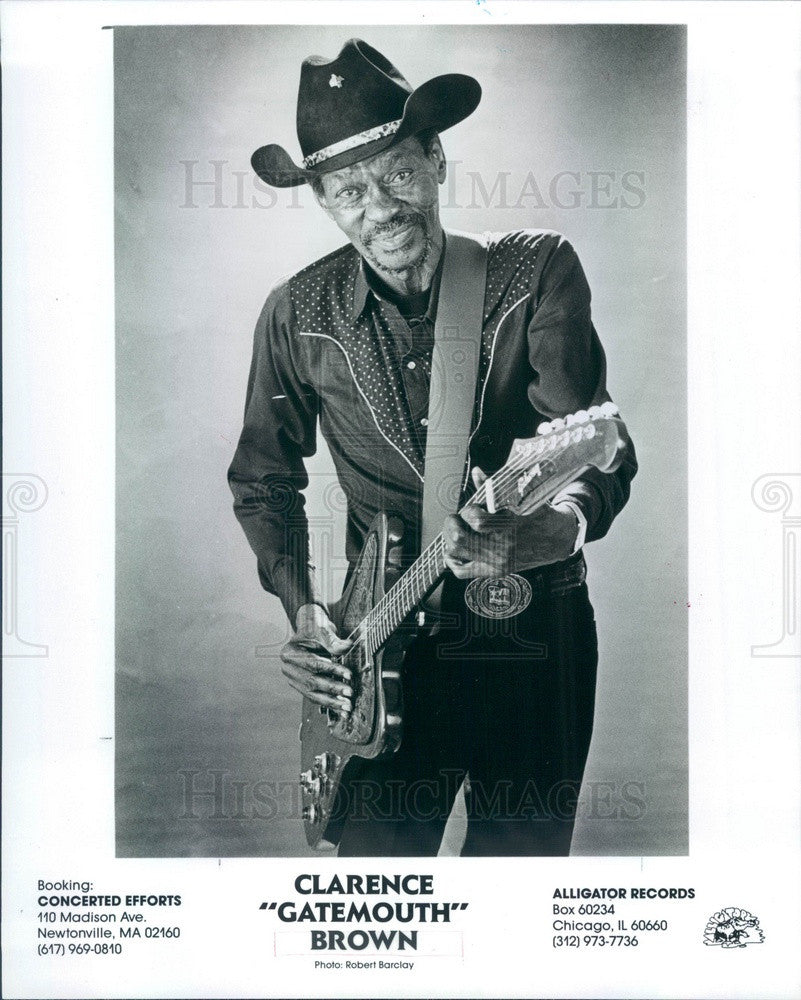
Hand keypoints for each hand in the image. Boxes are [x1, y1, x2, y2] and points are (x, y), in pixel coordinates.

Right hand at [279, 603, 353, 713]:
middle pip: (311, 682)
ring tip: (347, 707)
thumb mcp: (322, 629)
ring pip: (312, 694)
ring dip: (331, 701)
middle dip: (332, 689)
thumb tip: (346, 646)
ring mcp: (294, 679)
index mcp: (289, 653)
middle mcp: (288, 668)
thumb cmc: (314, 627)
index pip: (313, 664)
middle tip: (349, 693)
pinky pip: (315, 696)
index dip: (332, 670)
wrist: (310, 629)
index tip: (348, 674)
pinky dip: (328, 703)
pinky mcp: (301, 686)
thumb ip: (332, 639)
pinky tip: (341, 709)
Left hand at [442, 467, 578, 579]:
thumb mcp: (522, 496)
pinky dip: (452, 559)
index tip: (473, 508)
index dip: (468, 511)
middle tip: (457, 519)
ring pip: (456, 553)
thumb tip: (477, 472)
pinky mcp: (494, 571)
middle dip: (452, 524)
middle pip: (459, 538)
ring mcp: (497, 562)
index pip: (475, 520)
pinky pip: (462, 571)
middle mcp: (502, 547)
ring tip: (458, 530)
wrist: (557, 539)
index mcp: (510, 526)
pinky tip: (455, 549)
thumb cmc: (538, 515)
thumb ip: (495, 487)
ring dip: (451, 538)